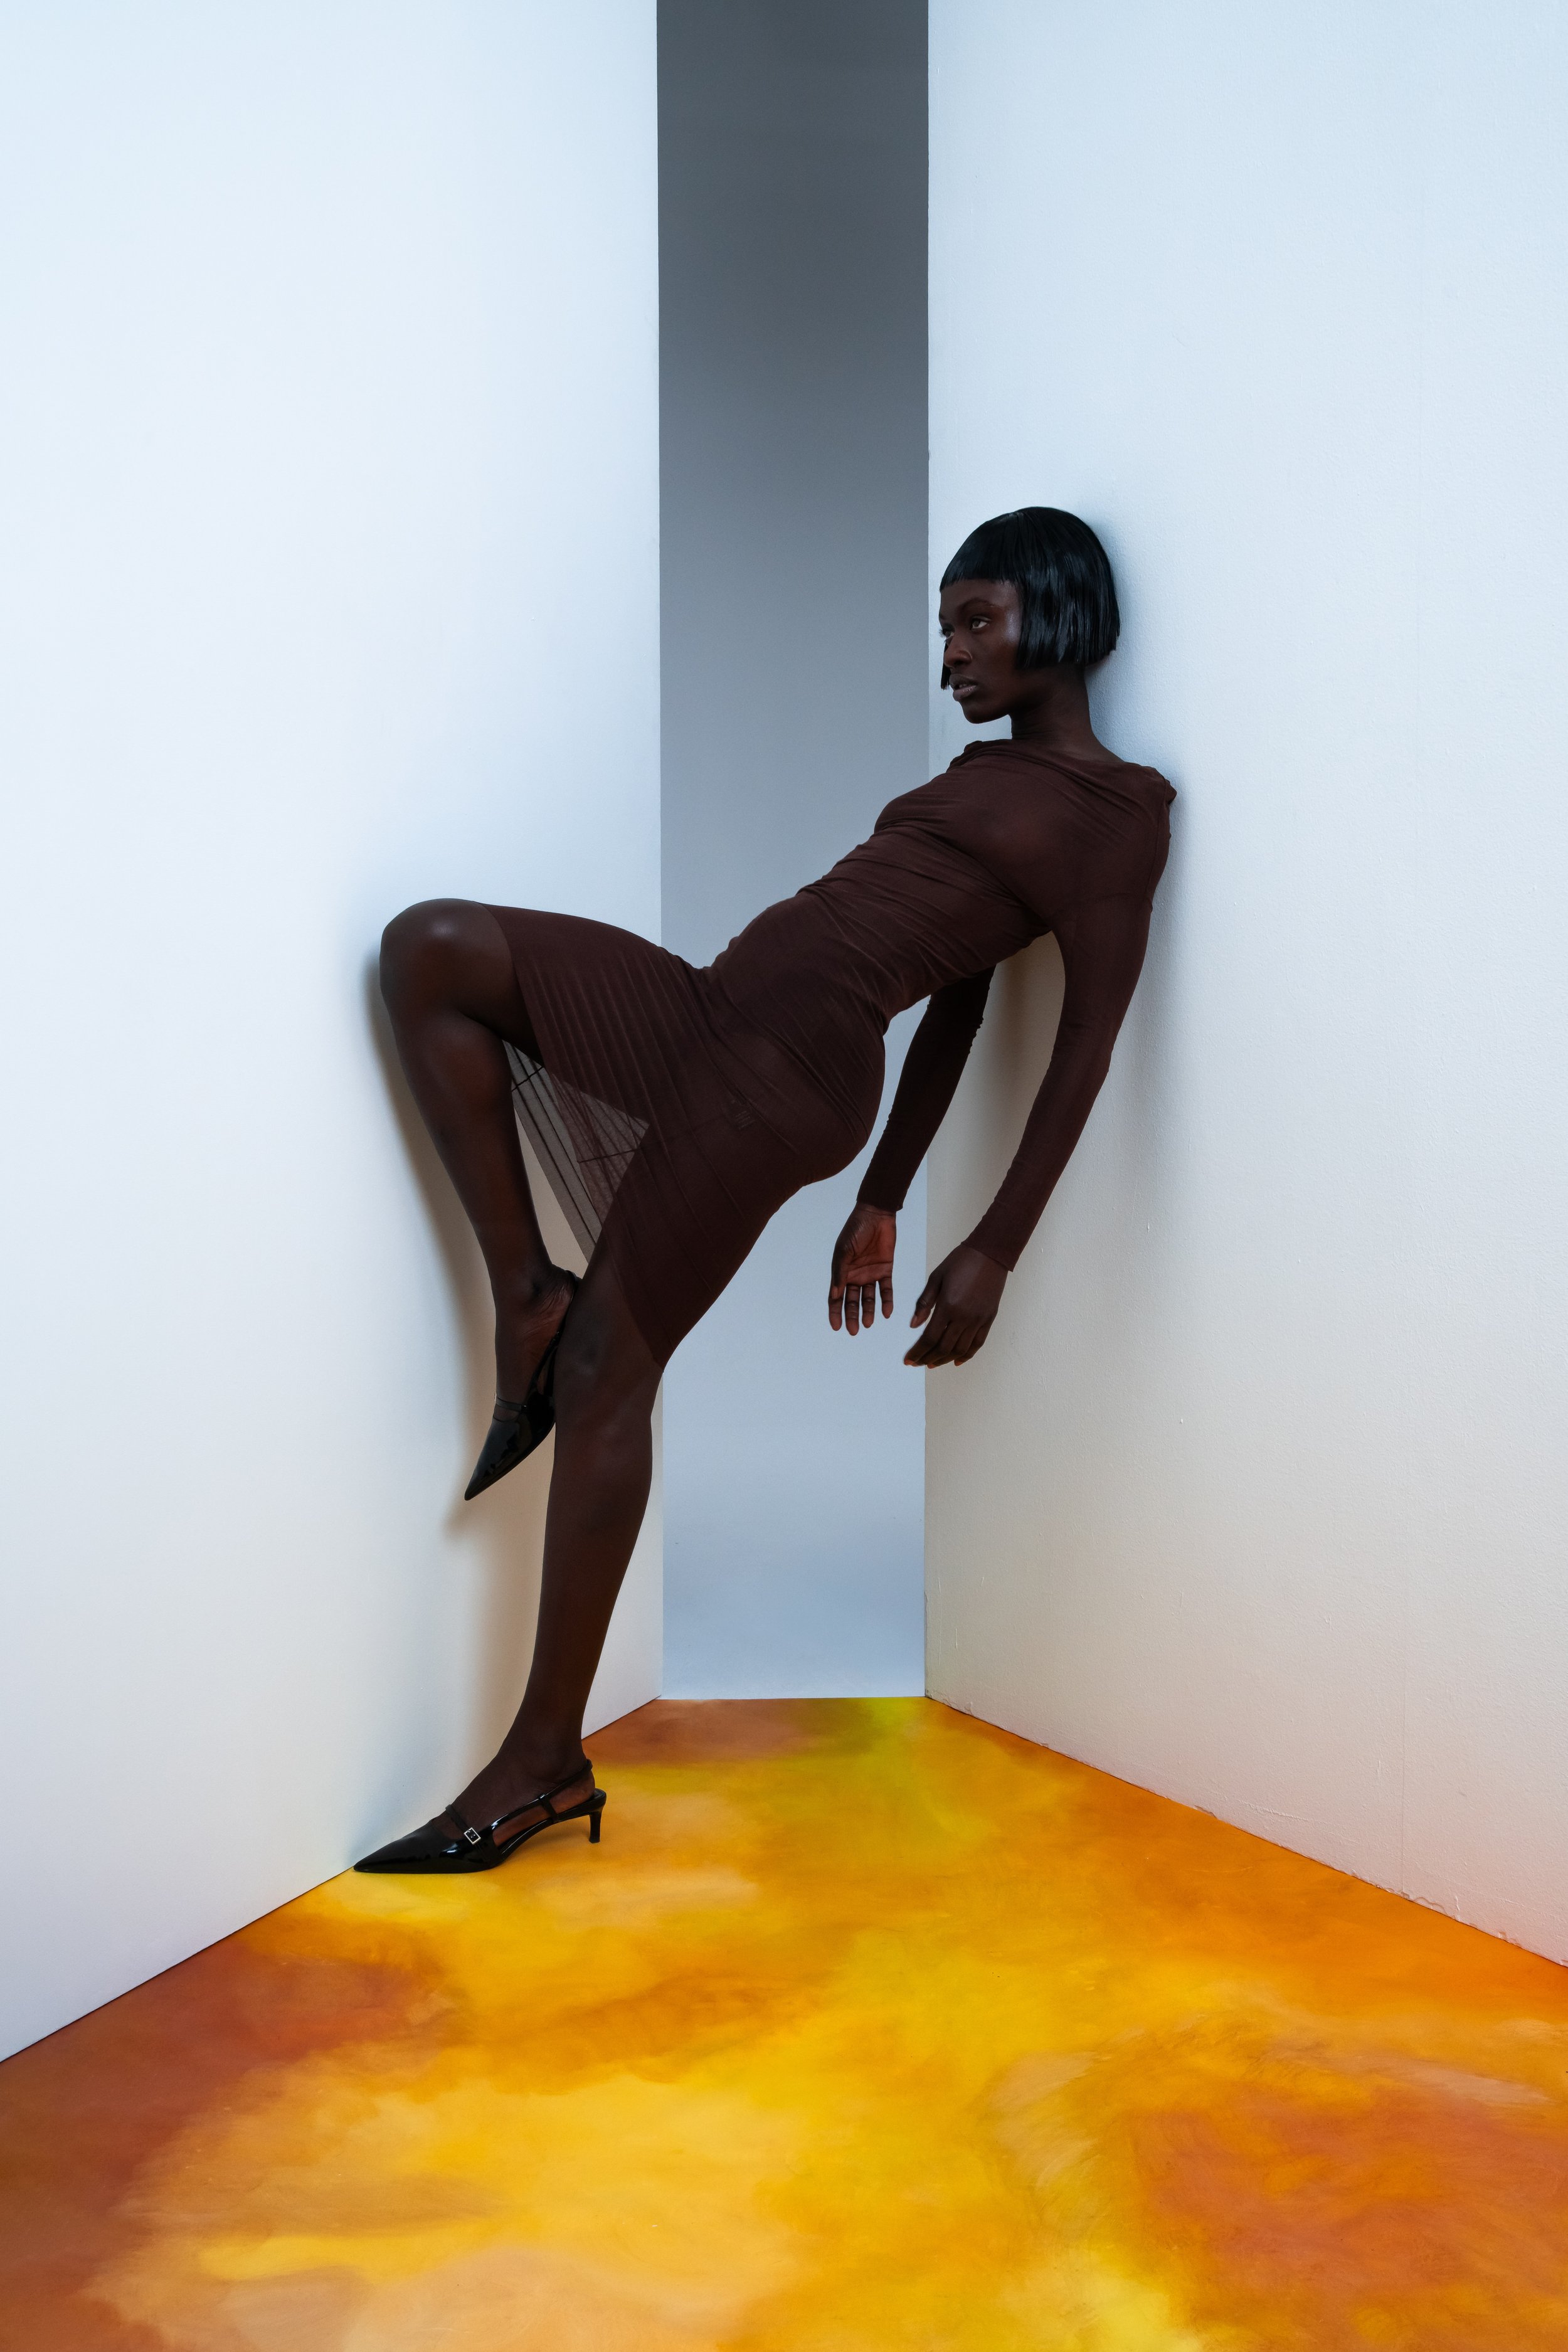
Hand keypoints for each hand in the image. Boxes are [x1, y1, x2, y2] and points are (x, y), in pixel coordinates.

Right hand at [828, 1203, 895, 1333]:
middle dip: (852, 1316)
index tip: (836, 1326)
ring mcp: (870, 1274)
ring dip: (868, 1311)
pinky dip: (886, 1301)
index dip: (835, 1312)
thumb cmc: (855, 1229)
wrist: (877, 1215)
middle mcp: (855, 1276)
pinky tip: (887, 1312)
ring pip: (869, 1298)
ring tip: (868, 1323)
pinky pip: (886, 1289)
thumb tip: (834, 1294)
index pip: (836, 1296)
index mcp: (842, 1271)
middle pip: (852, 1301)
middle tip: (854, 1330)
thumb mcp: (844, 1250)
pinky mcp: (885, 1270)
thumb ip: (840, 1272)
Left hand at [904, 1244, 1004, 1366]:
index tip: (908, 1359)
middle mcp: (964, 1317)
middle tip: (917, 1363)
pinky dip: (966, 1355)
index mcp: (948, 1306)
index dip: (917, 1352)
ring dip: (945, 1359)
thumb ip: (924, 1303)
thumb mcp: (936, 1278)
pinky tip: (956, 1361)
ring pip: (960, 1349)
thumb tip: (914, 1325)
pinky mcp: (989, 1319)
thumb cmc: (960, 1262)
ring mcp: (978, 1320)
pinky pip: (977, 1344)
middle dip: (927, 1358)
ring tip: (932, 1363)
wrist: (990, 1254)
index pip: (929, 1338)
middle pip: (943, 1347)